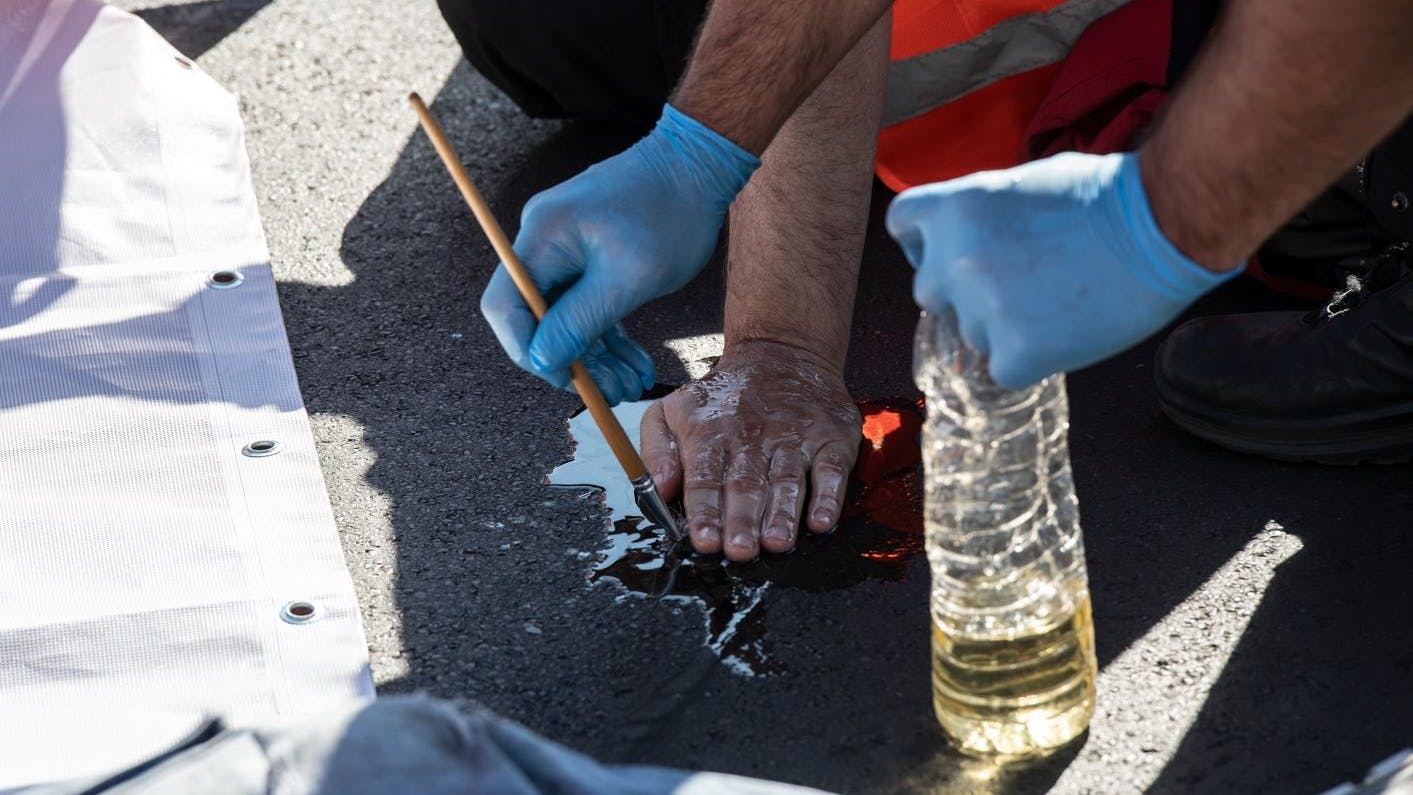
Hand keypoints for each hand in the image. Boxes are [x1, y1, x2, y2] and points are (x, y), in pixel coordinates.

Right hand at [480, 104, 758, 404]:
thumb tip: (542, 359)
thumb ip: (581, 320)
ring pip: (565, 317)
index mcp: (543, 237)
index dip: (527, 350)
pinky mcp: (588, 254)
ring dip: (596, 355)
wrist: (701, 164)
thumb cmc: (671, 211)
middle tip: (609, 391)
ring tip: (630, 384)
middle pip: (535, 316)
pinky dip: (608, 335)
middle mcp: (544, 239)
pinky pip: (586, 305)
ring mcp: (565, 246)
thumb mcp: (629, 278)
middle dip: (571, 360)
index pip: (506, 306)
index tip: (564, 379)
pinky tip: (633, 363)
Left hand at [639, 341, 861, 561]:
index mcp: (710, 435)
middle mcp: (752, 438)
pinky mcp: (829, 440)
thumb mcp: (674, 410)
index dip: (705, 512)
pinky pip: (831, 471)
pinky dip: (828, 497)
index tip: (704, 541)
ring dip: (783, 514)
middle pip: (746, 484)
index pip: (705, 478)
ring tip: (777, 542)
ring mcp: (793, 438)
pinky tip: (821, 521)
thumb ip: (657, 451)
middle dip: (742, 520)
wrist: (782, 355)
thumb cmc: (723, 397)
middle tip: (740, 550)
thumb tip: (658, 489)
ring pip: (787, 480)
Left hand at [886, 152, 1240, 388]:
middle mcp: (955, 260)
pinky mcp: (1015, 353)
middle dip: (963, 291)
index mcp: (955, 208)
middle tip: (1019, 283)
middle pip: (930, 291)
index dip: (925, 240)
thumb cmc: (1106, 196)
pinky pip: (1003, 368)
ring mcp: (982, 310)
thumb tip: (964, 237)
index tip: (950, 249)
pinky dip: (1030, 359)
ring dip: (1002, 325)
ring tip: (1058, 299)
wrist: (1163, 224)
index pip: (903, 225)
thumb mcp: (1024, 182)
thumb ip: (980, 214)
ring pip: (970, 333)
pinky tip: (1067, 331)